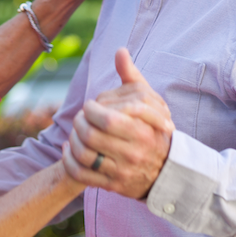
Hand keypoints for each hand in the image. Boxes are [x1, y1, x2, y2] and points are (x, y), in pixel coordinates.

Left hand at [62, 48, 173, 198]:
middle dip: (80, 122)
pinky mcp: (112, 185)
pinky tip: (69, 148)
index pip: (106, 118)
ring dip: (72, 139)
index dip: (91, 109)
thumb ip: (132, 77)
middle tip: (82, 118)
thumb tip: (120, 51)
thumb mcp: (149, 101)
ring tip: (76, 131)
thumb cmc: (153, 129)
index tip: (92, 105)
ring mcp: (122, 171)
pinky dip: (69, 160)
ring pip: (84, 154)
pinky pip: (81, 174)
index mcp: (142, 130)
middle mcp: (133, 153)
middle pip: (91, 136)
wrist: (166, 170)